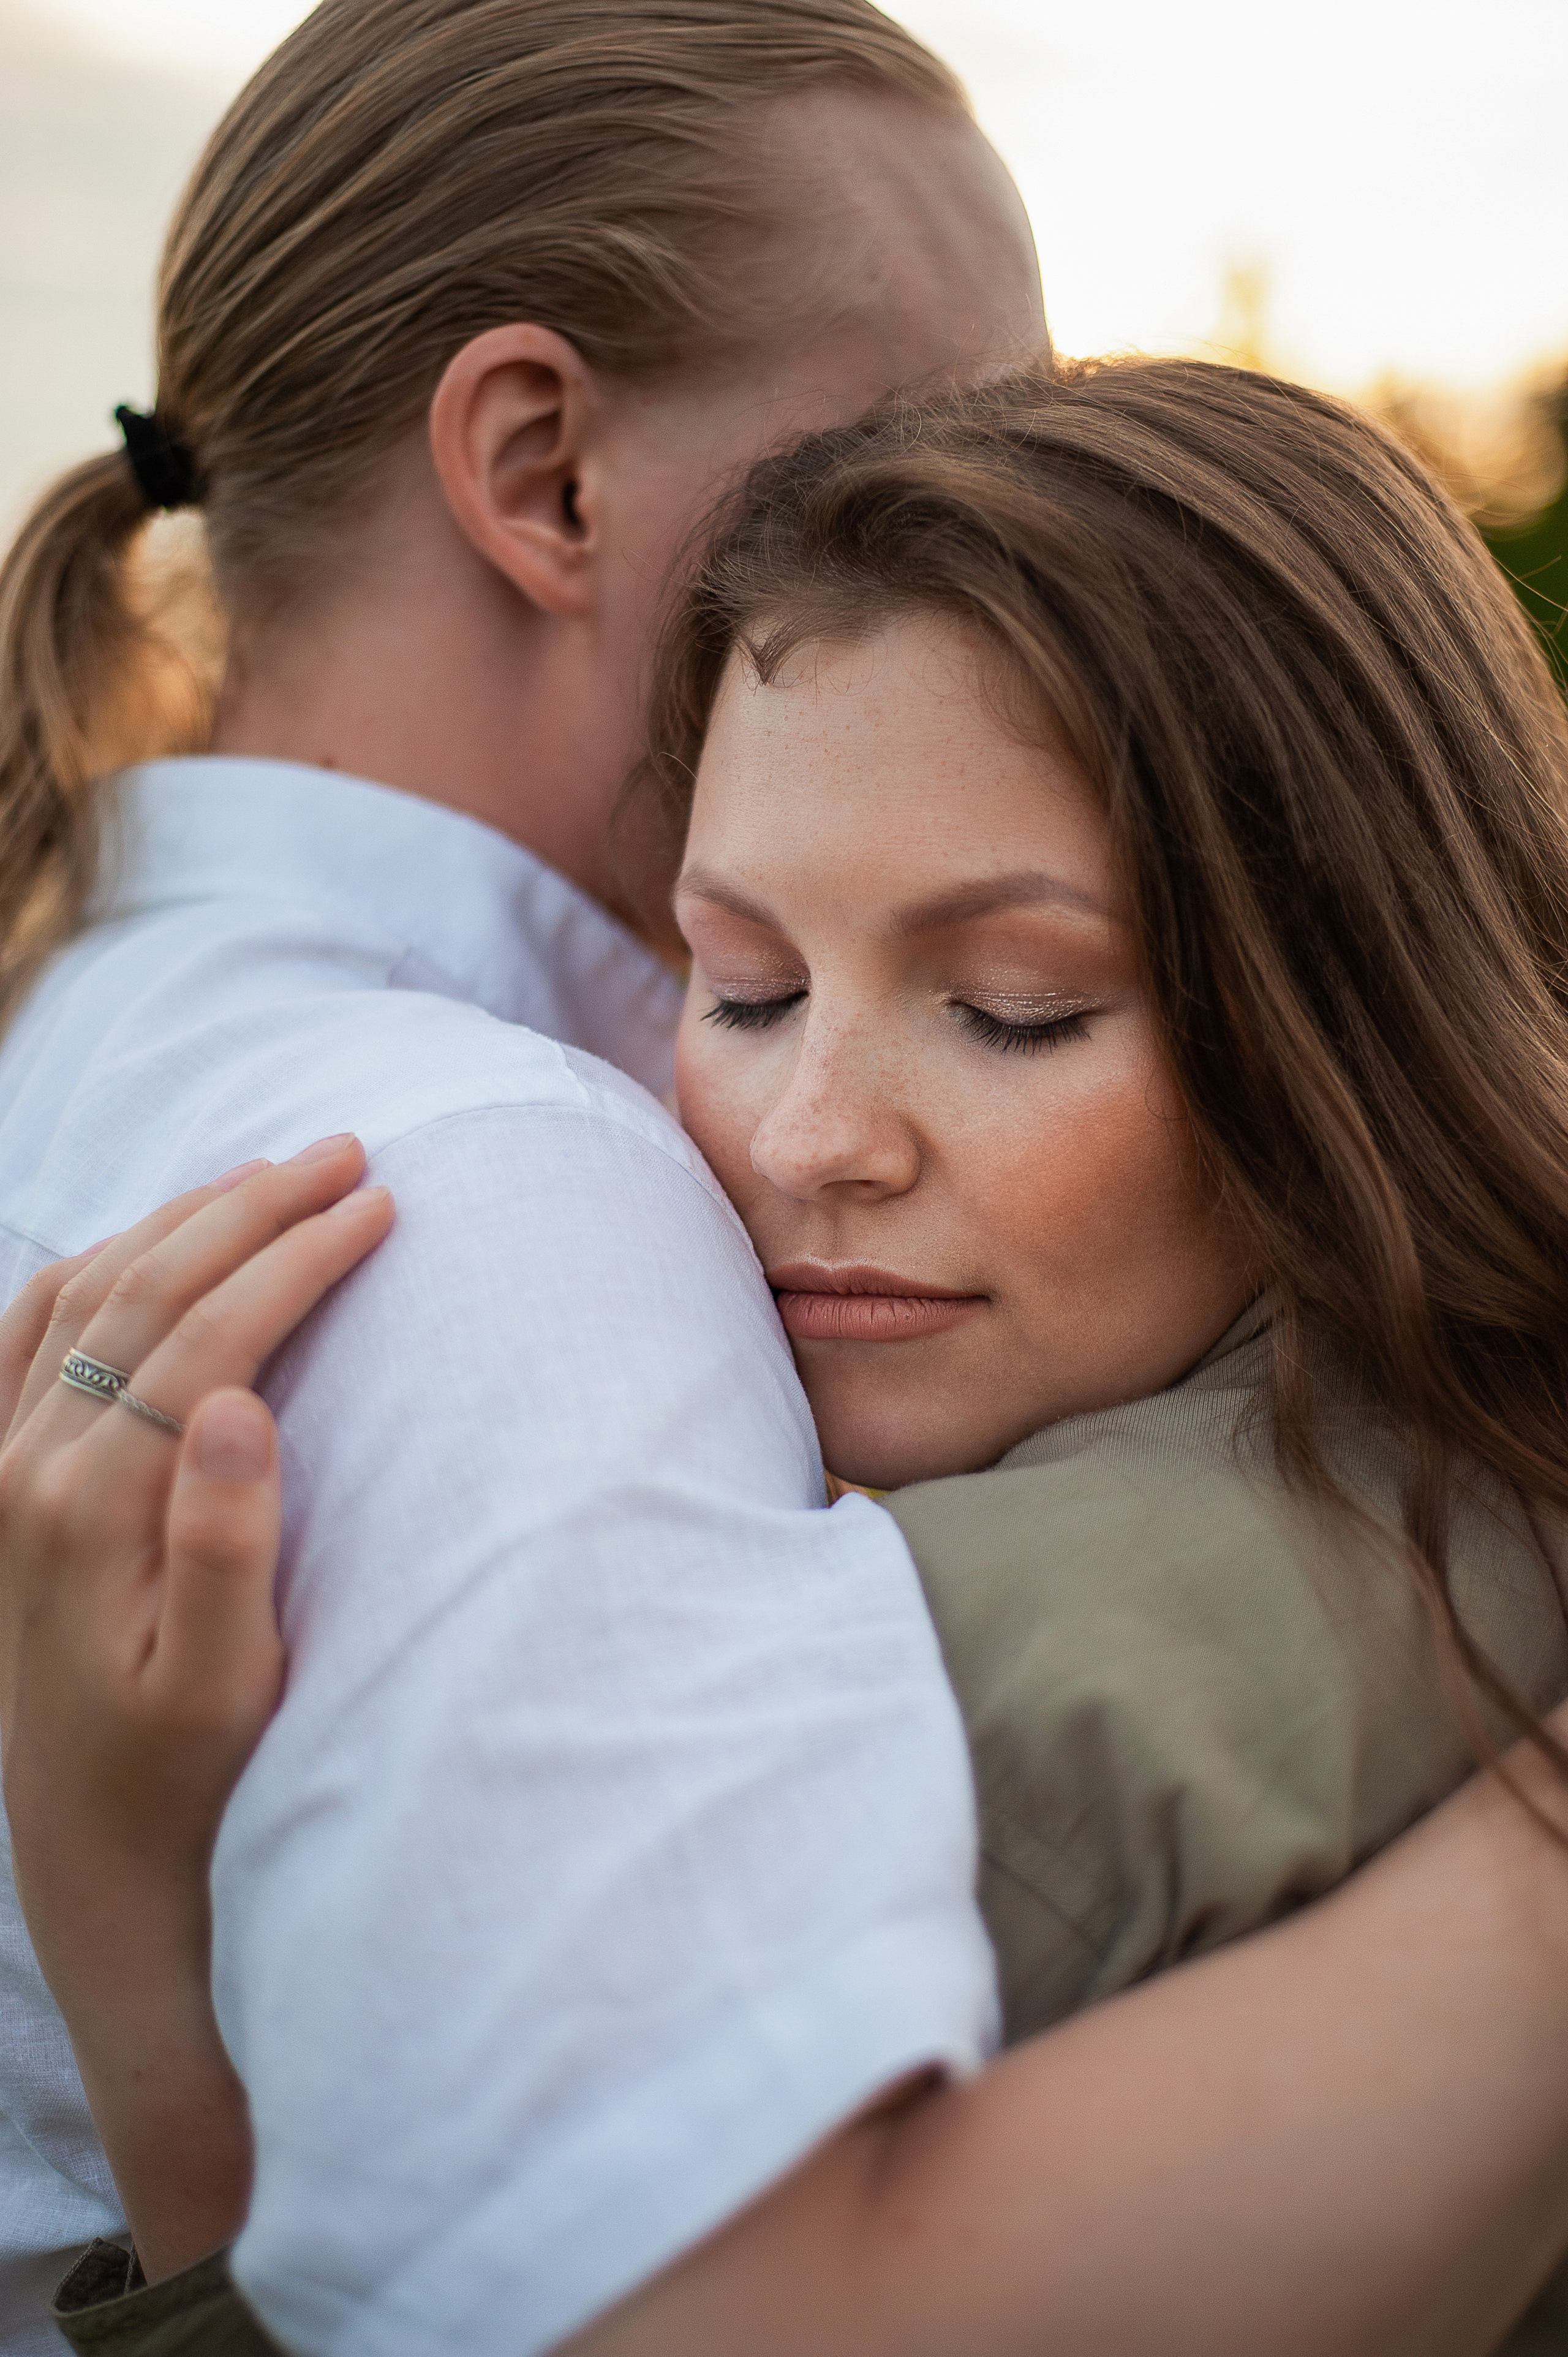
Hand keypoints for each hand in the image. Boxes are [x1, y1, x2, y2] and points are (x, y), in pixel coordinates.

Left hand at [0, 1138, 392, 2276]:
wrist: (90, 1853)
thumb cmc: (181, 1775)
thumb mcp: (222, 1685)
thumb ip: (225, 1543)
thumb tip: (239, 1402)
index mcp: (88, 1509)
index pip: (208, 1337)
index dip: (297, 1260)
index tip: (380, 1205)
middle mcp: (26, 1468)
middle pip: (147, 1288)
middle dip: (254, 1208)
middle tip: (349, 1153)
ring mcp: (1, 1467)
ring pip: (88, 1290)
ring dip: (183, 1217)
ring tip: (271, 1172)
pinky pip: (31, 1330)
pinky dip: (95, 1263)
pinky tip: (149, 1240)